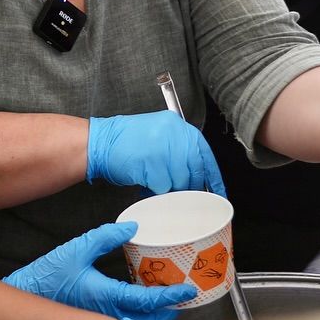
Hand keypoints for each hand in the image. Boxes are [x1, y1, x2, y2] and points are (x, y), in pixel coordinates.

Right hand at [3, 221, 196, 319]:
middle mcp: (107, 314)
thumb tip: (132, 227)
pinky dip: (140, 318)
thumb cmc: (47, 275)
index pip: (146, 301)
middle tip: (183, 297)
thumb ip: (107, 236)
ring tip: (168, 301)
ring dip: (155, 317)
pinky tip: (142, 304)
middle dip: (169, 312)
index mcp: (105, 296)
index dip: (170, 297)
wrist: (24, 296)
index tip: (187, 291)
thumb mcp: (77, 248)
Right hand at [86, 112, 226, 196]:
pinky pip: (163, 187)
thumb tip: (199, 176)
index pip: (205, 154)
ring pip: (180, 181)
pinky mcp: (152, 163)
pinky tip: (146, 184)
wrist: (100, 141)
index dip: (214, 177)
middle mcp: (174, 134)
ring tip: (156, 183)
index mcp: (179, 126)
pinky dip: (155, 190)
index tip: (219, 193)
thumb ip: (180, 150)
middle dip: (190, 186)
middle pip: (195, 170)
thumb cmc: (128, 141)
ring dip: (170, 189)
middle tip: (181, 193)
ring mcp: (163, 148)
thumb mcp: (159, 135)